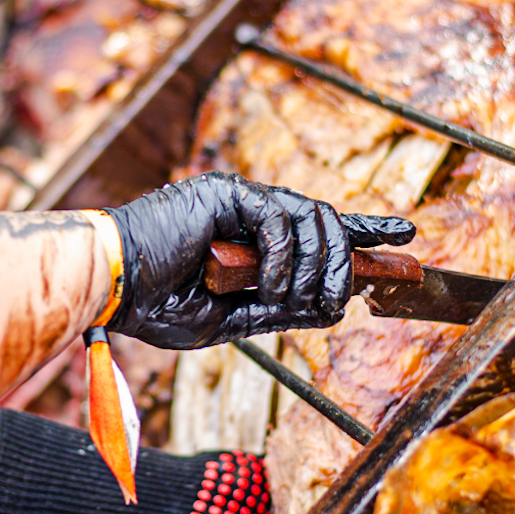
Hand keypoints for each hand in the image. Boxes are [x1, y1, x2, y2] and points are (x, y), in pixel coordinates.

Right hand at [103, 172, 414, 348]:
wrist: (111, 286)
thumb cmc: (155, 304)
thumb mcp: (229, 320)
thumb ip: (276, 310)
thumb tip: (328, 310)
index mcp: (253, 238)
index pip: (320, 227)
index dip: (363, 230)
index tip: (403, 235)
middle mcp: (251, 211)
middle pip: (327, 223)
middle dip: (344, 264)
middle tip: (339, 299)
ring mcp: (239, 199)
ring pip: (312, 220)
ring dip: (314, 268)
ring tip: (296, 299)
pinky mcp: (225, 193)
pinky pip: (278, 221)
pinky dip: (282, 259)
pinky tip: (269, 285)